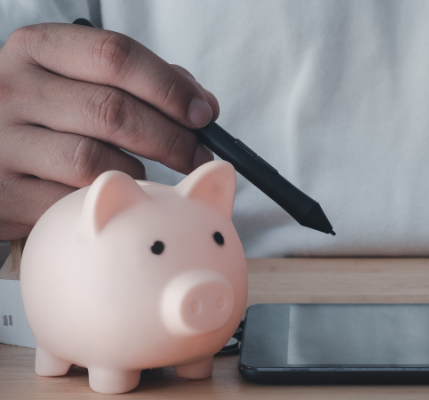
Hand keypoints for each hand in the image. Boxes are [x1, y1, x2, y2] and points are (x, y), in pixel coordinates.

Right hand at [0, 23, 219, 239]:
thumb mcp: (84, 80)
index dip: (169, 86)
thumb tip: (203, 106)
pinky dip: (108, 202)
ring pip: (94, 161)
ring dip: (139, 172)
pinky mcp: (3, 195)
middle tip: (197, 156)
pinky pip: (74, 202)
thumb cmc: (51, 115)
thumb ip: (145, 83)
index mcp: (37, 49)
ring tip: (151, 174)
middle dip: (171, 138)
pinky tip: (117, 195)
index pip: (115, 55)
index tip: (203, 114)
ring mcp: (2, 144)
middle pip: (113, 111)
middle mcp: (11, 90)